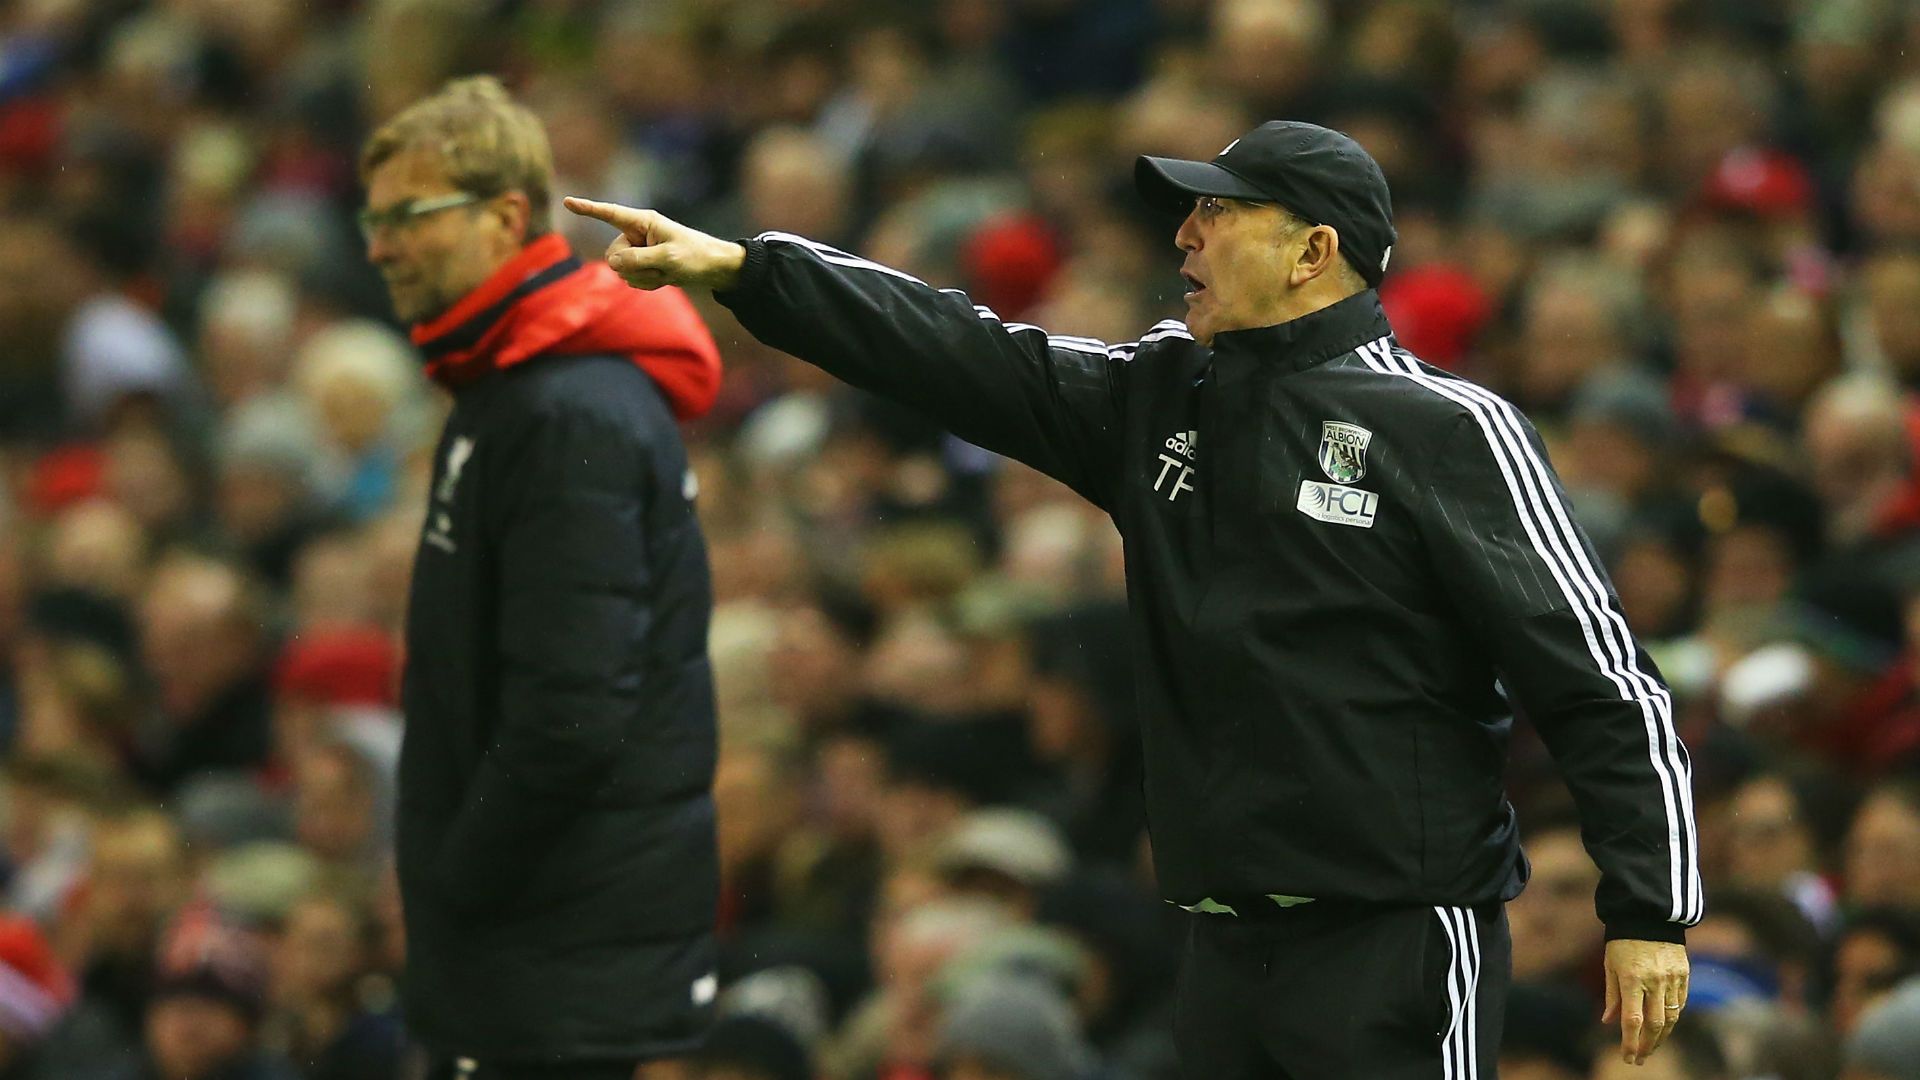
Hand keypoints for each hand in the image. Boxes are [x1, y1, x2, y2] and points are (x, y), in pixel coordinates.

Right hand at [562, 197, 746, 291]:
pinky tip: (664, 279)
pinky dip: (647, 284)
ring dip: (643, 277)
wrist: (713, 268)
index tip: (567, 201)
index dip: (587, 209)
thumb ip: (638, 259)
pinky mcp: (642, 265)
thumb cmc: (695, 256)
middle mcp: (637, 234)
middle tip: (659, 267)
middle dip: (633, 267)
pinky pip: (631, 280)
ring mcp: (639, 251)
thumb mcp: (668, 258)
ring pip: (621, 271)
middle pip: (613, 255)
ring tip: (666, 272)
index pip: (610, 214)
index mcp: (643, 222)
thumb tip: (613, 263)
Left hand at [1602, 939, 1688, 1065]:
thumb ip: (1612, 995)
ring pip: (1671, 1018)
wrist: (1648, 915)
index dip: (1631, 1043)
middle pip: (1655, 1025)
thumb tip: (1608, 1021)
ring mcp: (1672, 979)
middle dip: (1648, 1046)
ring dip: (1661, 1036)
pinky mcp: (1684, 974)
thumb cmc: (1623, 941)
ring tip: (1651, 1047)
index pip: (1632, 1020)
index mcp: (1632, 979)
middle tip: (1640, 1058)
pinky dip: (1673, 1017)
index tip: (1628, 1058)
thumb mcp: (1610, 965)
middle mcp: (1654, 982)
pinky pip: (1681, 1003)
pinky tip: (1664, 1025)